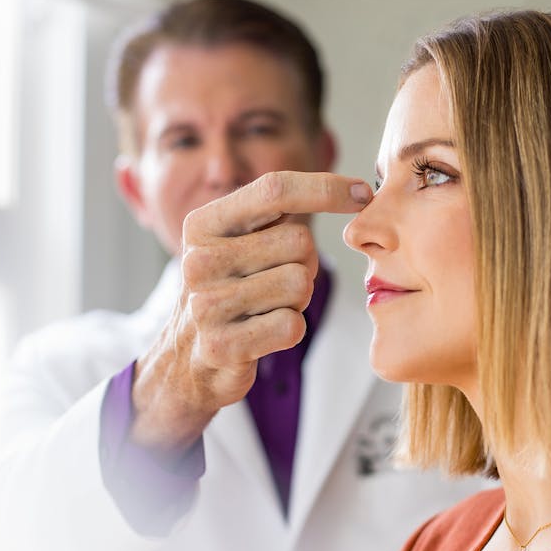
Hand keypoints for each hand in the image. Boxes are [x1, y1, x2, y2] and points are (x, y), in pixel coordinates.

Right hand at [131, 172, 372, 452]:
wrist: (187, 362)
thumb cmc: (230, 290)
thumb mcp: (240, 241)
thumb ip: (278, 211)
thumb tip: (356, 192)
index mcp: (202, 224)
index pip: (275, 190)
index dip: (326, 189)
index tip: (364, 193)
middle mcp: (198, 260)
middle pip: (299, 242)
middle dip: (306, 262)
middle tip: (277, 281)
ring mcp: (206, 305)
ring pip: (300, 284)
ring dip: (299, 298)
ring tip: (267, 307)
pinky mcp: (221, 346)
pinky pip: (292, 325)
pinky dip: (291, 329)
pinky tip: (264, 332)